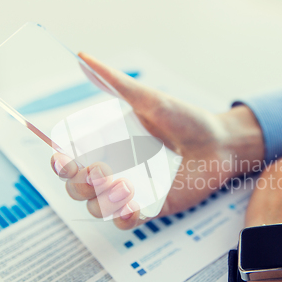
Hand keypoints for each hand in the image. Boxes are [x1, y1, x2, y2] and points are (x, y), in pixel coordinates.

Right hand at [51, 53, 263, 229]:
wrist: (220, 143)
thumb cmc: (186, 119)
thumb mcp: (148, 99)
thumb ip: (115, 82)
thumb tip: (83, 58)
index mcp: (108, 147)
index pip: (71, 161)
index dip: (61, 164)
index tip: (64, 159)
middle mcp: (115, 171)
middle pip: (78, 189)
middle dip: (81, 184)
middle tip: (101, 171)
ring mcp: (132, 192)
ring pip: (97, 208)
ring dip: (103, 200)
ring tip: (125, 185)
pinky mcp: (151, 208)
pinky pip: (126, 223)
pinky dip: (124, 217)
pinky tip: (133, 205)